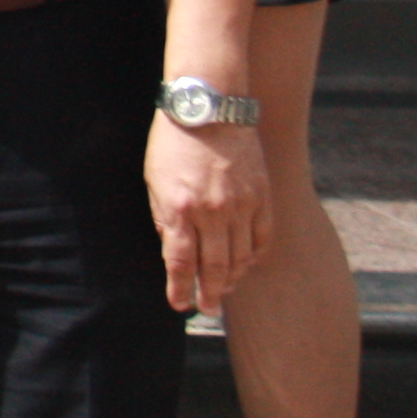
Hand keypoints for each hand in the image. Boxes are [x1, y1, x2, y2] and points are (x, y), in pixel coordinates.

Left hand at [146, 113, 271, 314]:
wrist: (209, 108)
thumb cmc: (173, 143)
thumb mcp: (154, 181)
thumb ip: (164, 218)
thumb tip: (174, 250)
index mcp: (180, 209)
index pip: (181, 263)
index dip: (180, 289)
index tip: (179, 305)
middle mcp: (213, 212)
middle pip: (215, 267)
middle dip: (210, 294)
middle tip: (207, 309)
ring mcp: (241, 205)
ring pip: (241, 256)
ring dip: (233, 278)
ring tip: (225, 289)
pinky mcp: (261, 196)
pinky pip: (262, 236)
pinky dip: (255, 254)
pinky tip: (247, 263)